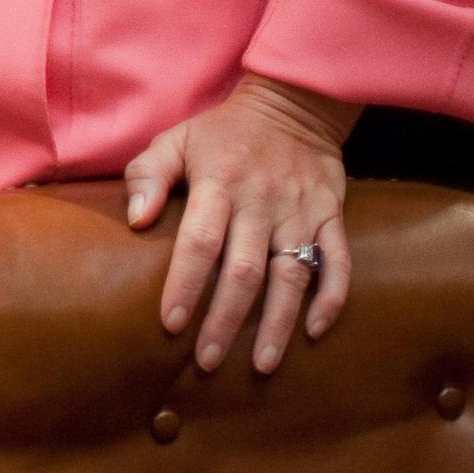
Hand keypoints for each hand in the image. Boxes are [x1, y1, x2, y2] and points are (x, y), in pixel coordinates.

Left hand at [123, 73, 359, 374]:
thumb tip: (135, 220)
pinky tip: (314, 332)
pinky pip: (338, 264)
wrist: (291, 107)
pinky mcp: (331, 217)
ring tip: (261, 365)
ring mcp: (300, 212)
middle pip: (244, 272)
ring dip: (277, 324)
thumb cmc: (221, 134)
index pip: (199, 243)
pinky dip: (331, 300)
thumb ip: (148, 176)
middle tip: (207, 361)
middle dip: (225, 321)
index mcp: (218, 184)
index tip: (171, 323)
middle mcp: (261, 203)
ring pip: (292, 277)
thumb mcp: (174, 140)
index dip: (185, 285)